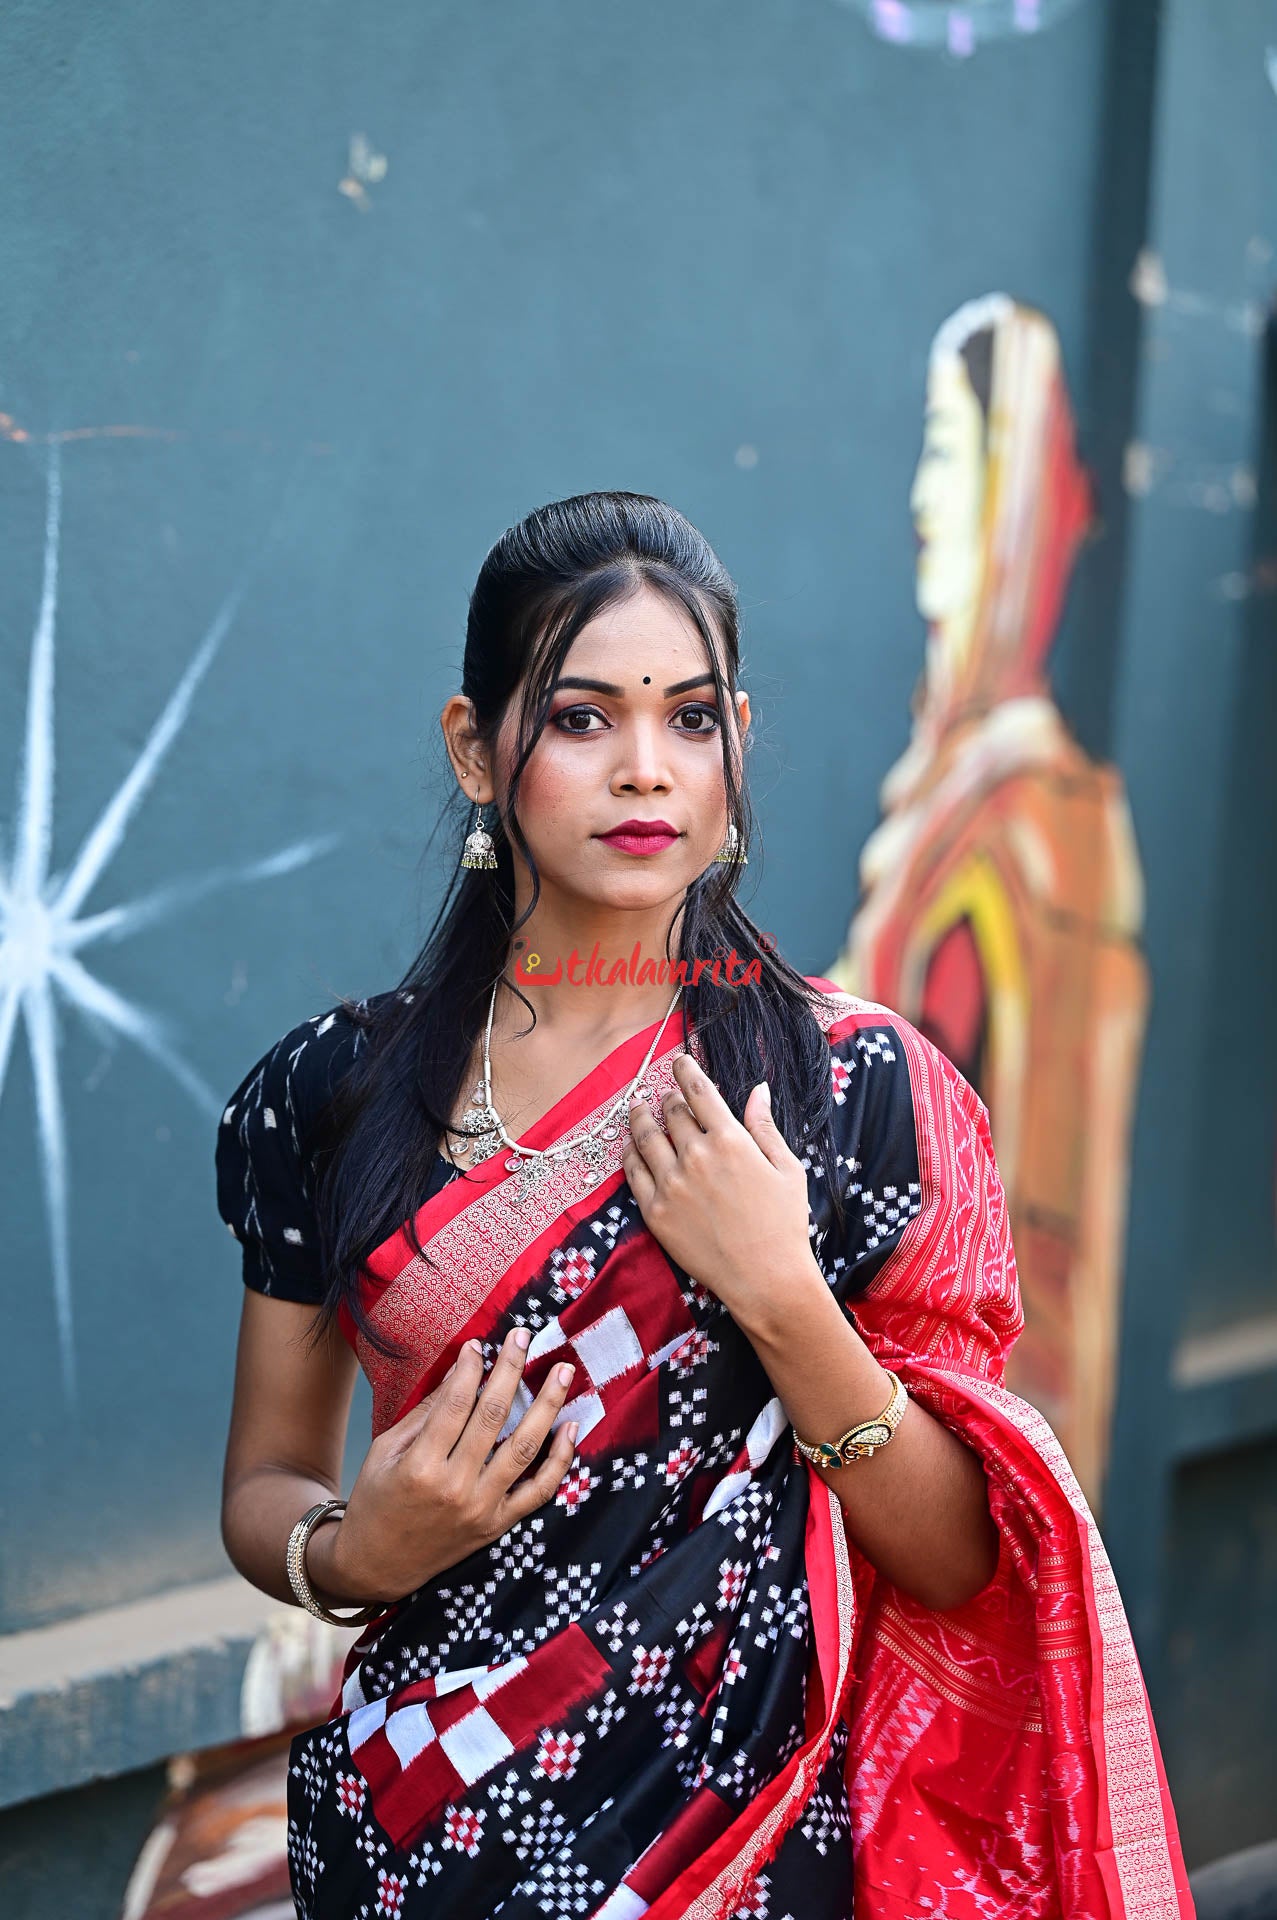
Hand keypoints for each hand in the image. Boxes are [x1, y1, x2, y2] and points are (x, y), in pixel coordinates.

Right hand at [312, 1330, 578, 1604]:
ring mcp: (481, 1508)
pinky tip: (571, 1427)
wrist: (377, 1565)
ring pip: (524, 1448)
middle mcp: (455, 1487)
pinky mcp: (497, 1524)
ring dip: (548, 1405)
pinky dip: (560, 1460)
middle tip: (525, 1336)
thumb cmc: (376, 1500)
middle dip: (512, 1369)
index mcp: (420, 1465)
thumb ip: (425, 1412)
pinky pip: (538, 1491)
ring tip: (564, 1371)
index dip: (471, 1368)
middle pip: (493, 1416)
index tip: (480, 1344)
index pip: (455, 1403)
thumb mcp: (386, 1450)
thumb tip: (461, 1369)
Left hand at [622, 1053, 816, 1325]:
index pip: (698, 1090)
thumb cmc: (784, 1224)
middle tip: (667, 1096)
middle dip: (669, 1098)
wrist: (765, 1279)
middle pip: (670, 1112)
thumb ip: (765, 1126)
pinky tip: (631, 1148)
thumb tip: (757, 1089)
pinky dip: (630, 1153)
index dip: (686, 1070)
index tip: (679, 1061)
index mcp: (730, 1140)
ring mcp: (671, 1184)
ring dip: (640, 1117)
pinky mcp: (655, 1212)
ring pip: (645, 1137)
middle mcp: (695, 1156)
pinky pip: (632, 1172)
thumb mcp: (787, 1168)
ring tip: (638, 1109)